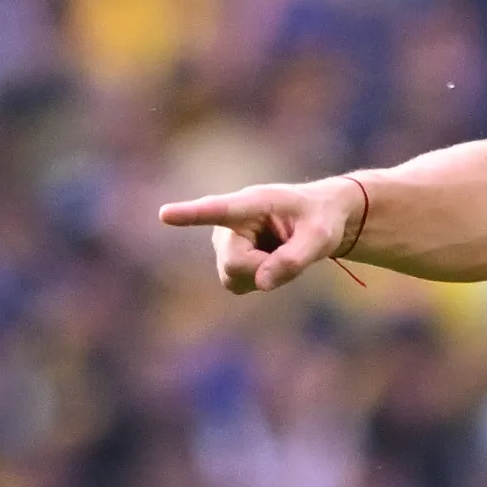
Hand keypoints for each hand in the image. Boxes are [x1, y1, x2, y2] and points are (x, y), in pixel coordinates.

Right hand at [158, 176, 361, 294]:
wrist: (317, 218)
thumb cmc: (321, 218)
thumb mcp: (321, 237)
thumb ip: (294, 259)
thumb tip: (260, 285)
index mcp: (253, 202)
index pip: (218, 209)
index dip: (190, 214)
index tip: (165, 214)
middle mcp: (229, 221)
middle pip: (234, 263)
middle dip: (263, 270)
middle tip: (290, 252)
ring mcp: (224, 241)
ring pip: (233, 277)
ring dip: (262, 274)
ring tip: (279, 251)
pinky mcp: (226, 258)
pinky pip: (237, 284)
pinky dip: (258, 280)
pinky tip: (270, 261)